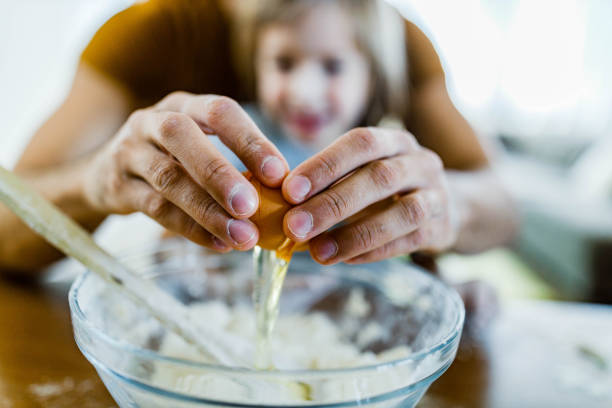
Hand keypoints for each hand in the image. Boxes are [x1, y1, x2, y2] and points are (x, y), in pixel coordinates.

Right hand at [82, 92, 288, 251]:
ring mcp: (130, 152)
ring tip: (242, 236)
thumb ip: (233, 160)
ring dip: (208, 210)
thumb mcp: (198, 144)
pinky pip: (156, 209)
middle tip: (251, 206)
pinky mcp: (117, 186)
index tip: (278, 173)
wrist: (105, 172)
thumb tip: (283, 192)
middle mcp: (152, 121)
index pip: (219, 111)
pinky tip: (219, 244)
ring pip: (168, 178)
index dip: (249, 140)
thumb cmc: (172, 157)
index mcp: (184, 105)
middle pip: (180, 135)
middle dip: (219, 172)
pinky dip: (191, 229)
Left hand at [281, 127, 456, 263]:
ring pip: (402, 212)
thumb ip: (330, 183)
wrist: (445, 206)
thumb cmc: (386, 189)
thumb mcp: (364, 173)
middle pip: (379, 177)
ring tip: (318, 252)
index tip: (290, 190)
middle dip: (332, 203)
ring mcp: (437, 195)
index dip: (325, 164)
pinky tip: (344, 260)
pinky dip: (374, 251)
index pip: (361, 142)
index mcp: (395, 141)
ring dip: (355, 234)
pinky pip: (410, 241)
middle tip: (294, 226)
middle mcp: (420, 162)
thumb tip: (279, 205)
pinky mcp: (443, 227)